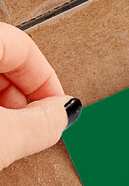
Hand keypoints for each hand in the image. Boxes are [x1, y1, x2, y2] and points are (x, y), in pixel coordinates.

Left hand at [0, 23, 80, 171]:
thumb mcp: (0, 138)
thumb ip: (41, 123)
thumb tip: (65, 113)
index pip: (24, 47)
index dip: (49, 82)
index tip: (59, 109)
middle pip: (3, 60)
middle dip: (24, 96)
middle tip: (33, 125)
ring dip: (1, 105)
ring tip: (6, 135)